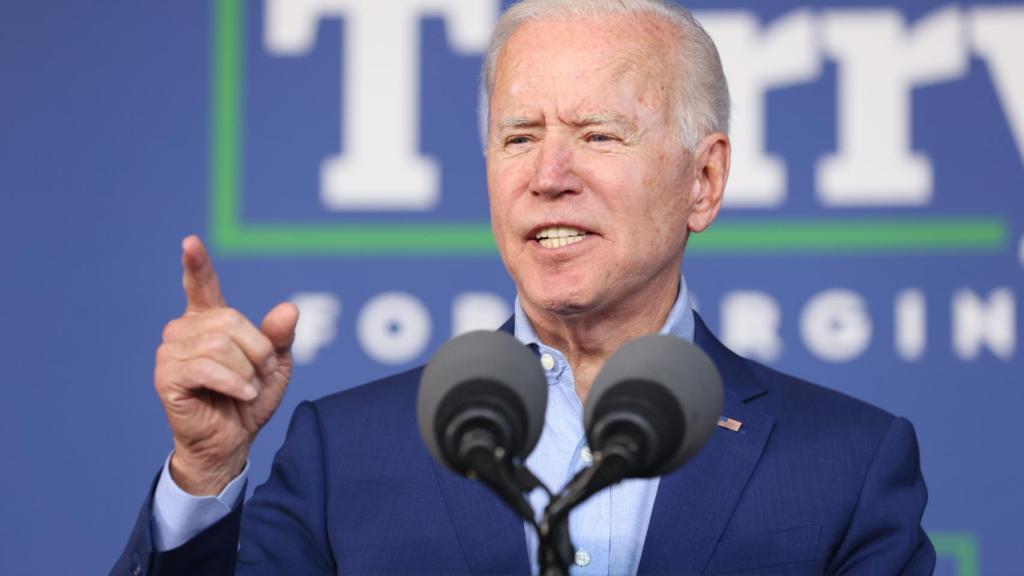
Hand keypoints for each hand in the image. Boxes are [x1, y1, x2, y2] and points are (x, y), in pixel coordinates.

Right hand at [154, 235, 298, 494]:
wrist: (233, 442)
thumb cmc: (249, 400)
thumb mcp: (276, 365)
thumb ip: (279, 336)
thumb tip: (288, 309)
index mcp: (208, 322)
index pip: (201, 287)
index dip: (196, 265)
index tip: (190, 242)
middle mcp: (184, 331)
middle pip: (229, 320)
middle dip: (256, 351)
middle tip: (259, 376)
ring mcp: (171, 353)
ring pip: (219, 344)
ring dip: (246, 371)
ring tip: (247, 389)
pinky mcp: (167, 377)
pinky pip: (206, 367)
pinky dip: (234, 382)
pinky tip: (242, 395)